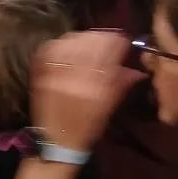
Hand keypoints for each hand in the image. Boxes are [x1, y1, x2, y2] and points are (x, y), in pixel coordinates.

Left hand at [32, 31, 136, 151]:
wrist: (56, 141)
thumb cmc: (86, 127)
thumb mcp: (108, 108)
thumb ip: (121, 85)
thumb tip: (137, 70)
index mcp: (95, 89)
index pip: (109, 54)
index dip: (117, 41)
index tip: (122, 39)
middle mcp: (75, 79)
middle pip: (90, 45)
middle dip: (101, 37)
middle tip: (106, 37)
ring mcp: (55, 76)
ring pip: (70, 43)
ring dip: (82, 37)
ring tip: (89, 39)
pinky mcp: (40, 75)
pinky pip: (50, 49)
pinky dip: (61, 42)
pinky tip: (69, 44)